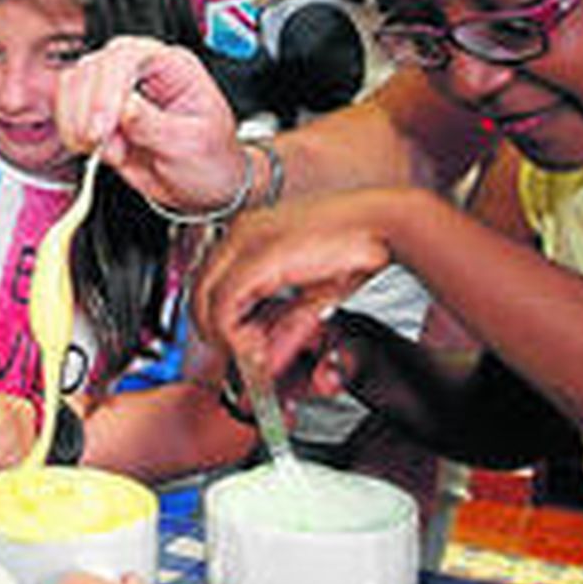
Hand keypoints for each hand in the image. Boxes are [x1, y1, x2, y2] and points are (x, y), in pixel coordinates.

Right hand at [54, 37, 246, 211]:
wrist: (203, 186)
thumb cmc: (211, 159)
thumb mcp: (191, 144)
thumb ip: (156, 124)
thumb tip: (125, 107)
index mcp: (173, 65)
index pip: (127, 57)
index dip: (108, 89)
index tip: (104, 128)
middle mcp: (141, 70)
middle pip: (93, 67)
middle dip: (88, 109)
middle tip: (100, 144)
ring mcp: (117, 89)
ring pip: (73, 84)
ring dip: (78, 122)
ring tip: (105, 151)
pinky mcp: (99, 112)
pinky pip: (67, 108)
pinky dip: (71, 131)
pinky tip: (96, 150)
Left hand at [192, 191, 393, 355]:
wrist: (383, 222)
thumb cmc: (357, 250)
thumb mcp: (312, 296)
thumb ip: (284, 328)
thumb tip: (266, 361)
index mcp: (248, 235)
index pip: (210, 286)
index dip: (221, 325)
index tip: (242, 350)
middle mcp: (239, 233)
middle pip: (198, 294)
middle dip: (218, 336)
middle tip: (246, 360)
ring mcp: (244, 240)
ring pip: (204, 301)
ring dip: (227, 339)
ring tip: (256, 356)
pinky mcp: (257, 255)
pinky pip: (225, 305)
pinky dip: (236, 335)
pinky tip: (259, 349)